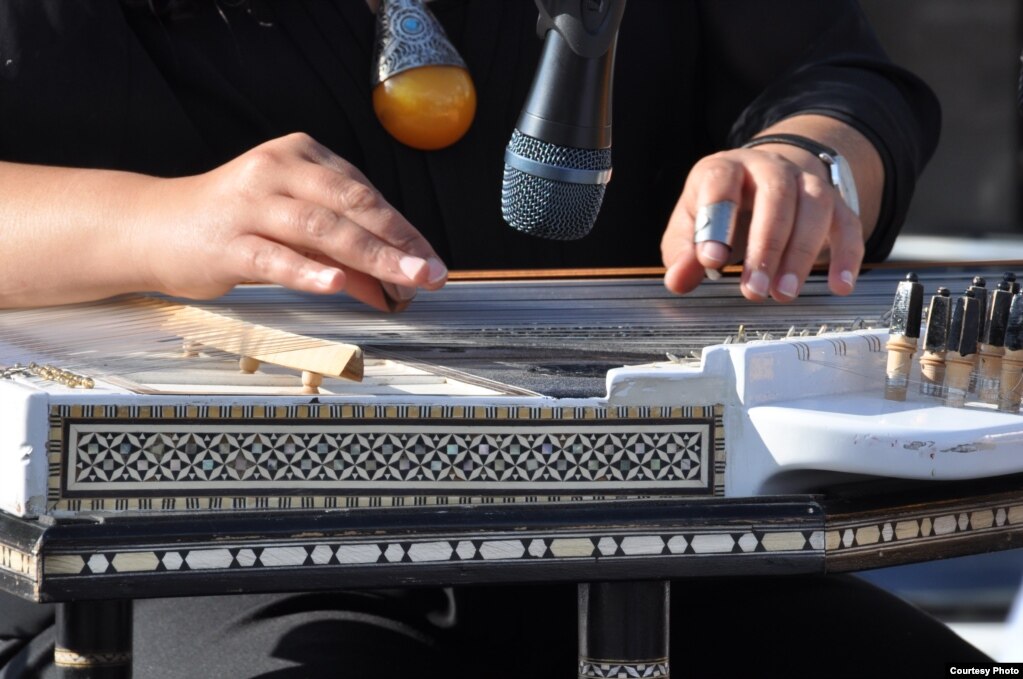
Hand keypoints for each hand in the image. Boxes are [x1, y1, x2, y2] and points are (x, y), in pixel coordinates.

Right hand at [134, 132, 445, 309]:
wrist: (154, 227)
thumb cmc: (232, 224)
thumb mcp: (294, 230)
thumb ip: (343, 254)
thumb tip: (393, 287)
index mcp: (301, 155)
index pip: (364, 193)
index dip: (404, 229)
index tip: (432, 260)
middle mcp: (278, 170)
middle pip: (351, 206)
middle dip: (398, 242)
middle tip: (430, 273)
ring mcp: (250, 203)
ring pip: (321, 229)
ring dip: (370, 257)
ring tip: (404, 280)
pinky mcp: (227, 241)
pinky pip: (275, 256)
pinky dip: (308, 270)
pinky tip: (337, 284)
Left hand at [660, 145, 863, 301]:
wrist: (763, 179)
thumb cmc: (720, 208)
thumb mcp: (690, 224)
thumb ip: (682, 252)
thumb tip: (678, 280)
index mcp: (725, 169)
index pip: (721, 182)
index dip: (717, 220)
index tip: (712, 261)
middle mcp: (769, 168)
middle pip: (776, 197)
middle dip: (766, 247)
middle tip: (754, 292)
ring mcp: (806, 182)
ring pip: (815, 207)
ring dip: (800, 255)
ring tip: (784, 294)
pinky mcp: (835, 203)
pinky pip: (849, 224)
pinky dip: (847, 255)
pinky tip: (840, 286)